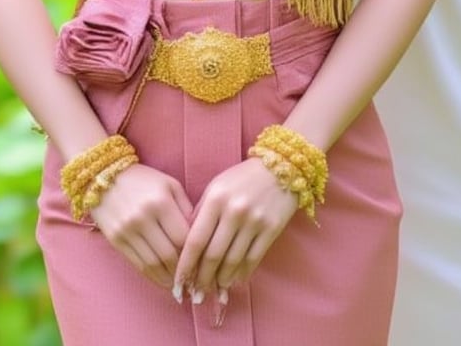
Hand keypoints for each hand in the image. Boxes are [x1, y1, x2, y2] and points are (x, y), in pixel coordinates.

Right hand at [92, 163, 193, 288]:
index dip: (195, 254)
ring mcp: (127, 230)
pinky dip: (151, 276)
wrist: (104, 175)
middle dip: (183, 271)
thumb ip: (186, 208)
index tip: (203, 264)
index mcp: (161, 201)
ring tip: (179, 285)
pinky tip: (162, 279)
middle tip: (193, 280)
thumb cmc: (144, 180)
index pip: (183, 237)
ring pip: (153, 264)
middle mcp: (144, 217)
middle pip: (169, 254)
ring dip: (168, 279)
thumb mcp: (170, 185)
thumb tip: (199, 237)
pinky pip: (137, 264)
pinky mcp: (116, 239)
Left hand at [174, 157, 297, 303]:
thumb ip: (201, 213)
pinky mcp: (272, 229)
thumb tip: (187, 247)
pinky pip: (253, 259)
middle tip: (197, 295)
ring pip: (233, 261)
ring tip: (215, 289)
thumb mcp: (216, 186)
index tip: (179, 283)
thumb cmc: (242, 178)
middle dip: (202, 279)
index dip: (185, 266)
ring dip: (222, 280)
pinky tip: (235, 280)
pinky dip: (242, 274)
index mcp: (215, 198)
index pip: (195, 240)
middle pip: (213, 255)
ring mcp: (254, 220)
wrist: (281, 166)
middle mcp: (234, 210)